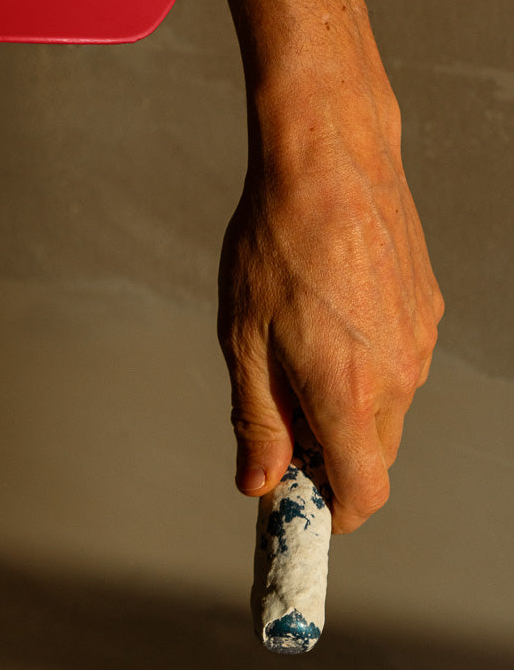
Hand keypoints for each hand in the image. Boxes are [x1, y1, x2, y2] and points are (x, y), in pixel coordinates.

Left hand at [217, 85, 442, 533]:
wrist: (327, 157)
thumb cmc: (274, 240)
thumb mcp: (242, 335)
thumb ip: (256, 418)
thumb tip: (259, 483)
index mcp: (348, 391)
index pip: (362, 493)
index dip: (330, 512)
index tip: (296, 503)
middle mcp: (398, 375)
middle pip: (373, 454)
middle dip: (329, 453)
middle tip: (278, 414)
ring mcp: (419, 338)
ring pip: (387, 404)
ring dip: (346, 400)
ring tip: (295, 339)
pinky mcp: (427, 306)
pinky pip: (398, 358)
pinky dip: (365, 358)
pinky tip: (327, 307)